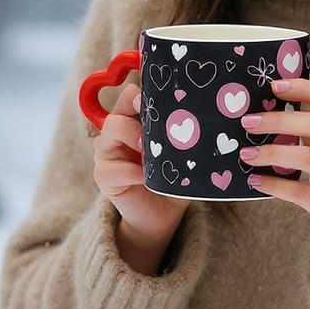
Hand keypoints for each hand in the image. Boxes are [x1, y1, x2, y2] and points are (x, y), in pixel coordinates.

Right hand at [92, 84, 188, 274]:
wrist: (165, 213)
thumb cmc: (174, 177)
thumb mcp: (182, 152)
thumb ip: (185, 134)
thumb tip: (206, 116)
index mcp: (134, 120)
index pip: (130, 95)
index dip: (143, 95)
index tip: (164, 101)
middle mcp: (117, 133)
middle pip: (119, 108)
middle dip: (141, 115)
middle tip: (161, 129)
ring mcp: (106, 153)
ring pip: (110, 129)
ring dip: (134, 137)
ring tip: (152, 153)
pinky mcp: (103, 176)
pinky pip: (111, 168)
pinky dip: (134, 173)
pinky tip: (149, 180)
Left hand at [239, 79, 309, 280]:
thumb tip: (267, 107)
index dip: (303, 87)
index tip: (273, 86)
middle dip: (278, 120)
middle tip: (247, 122)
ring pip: (307, 157)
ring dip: (270, 152)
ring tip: (245, 153)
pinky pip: (299, 192)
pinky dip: (273, 184)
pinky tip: (254, 180)